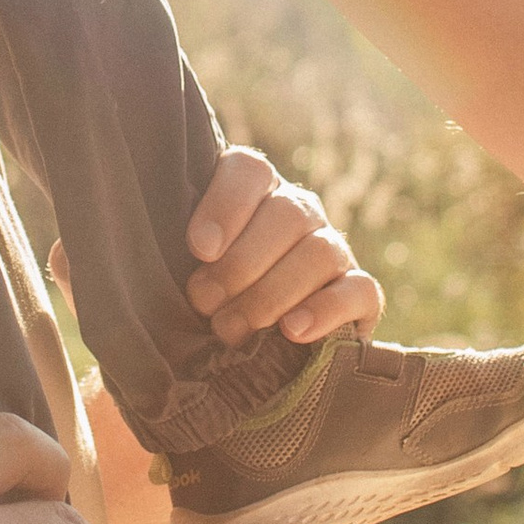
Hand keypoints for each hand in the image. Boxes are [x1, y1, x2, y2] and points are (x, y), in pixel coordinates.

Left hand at [184, 144, 380, 346]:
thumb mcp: (182, 269)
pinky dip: (325, 310)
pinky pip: (358, 290)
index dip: (225, 205)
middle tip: (204, 303)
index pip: (250, 171)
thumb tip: (165, 262)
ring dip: (272, 293)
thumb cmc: (204, 300)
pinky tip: (292, 330)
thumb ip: (173, 253)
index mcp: (255, 192)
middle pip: (287, 214)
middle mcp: (299, 212)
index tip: (199, 249)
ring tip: (233, 329)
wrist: (252, 352)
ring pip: (320, 252)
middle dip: (241, 264)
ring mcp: (334, 250)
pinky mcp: (359, 294)